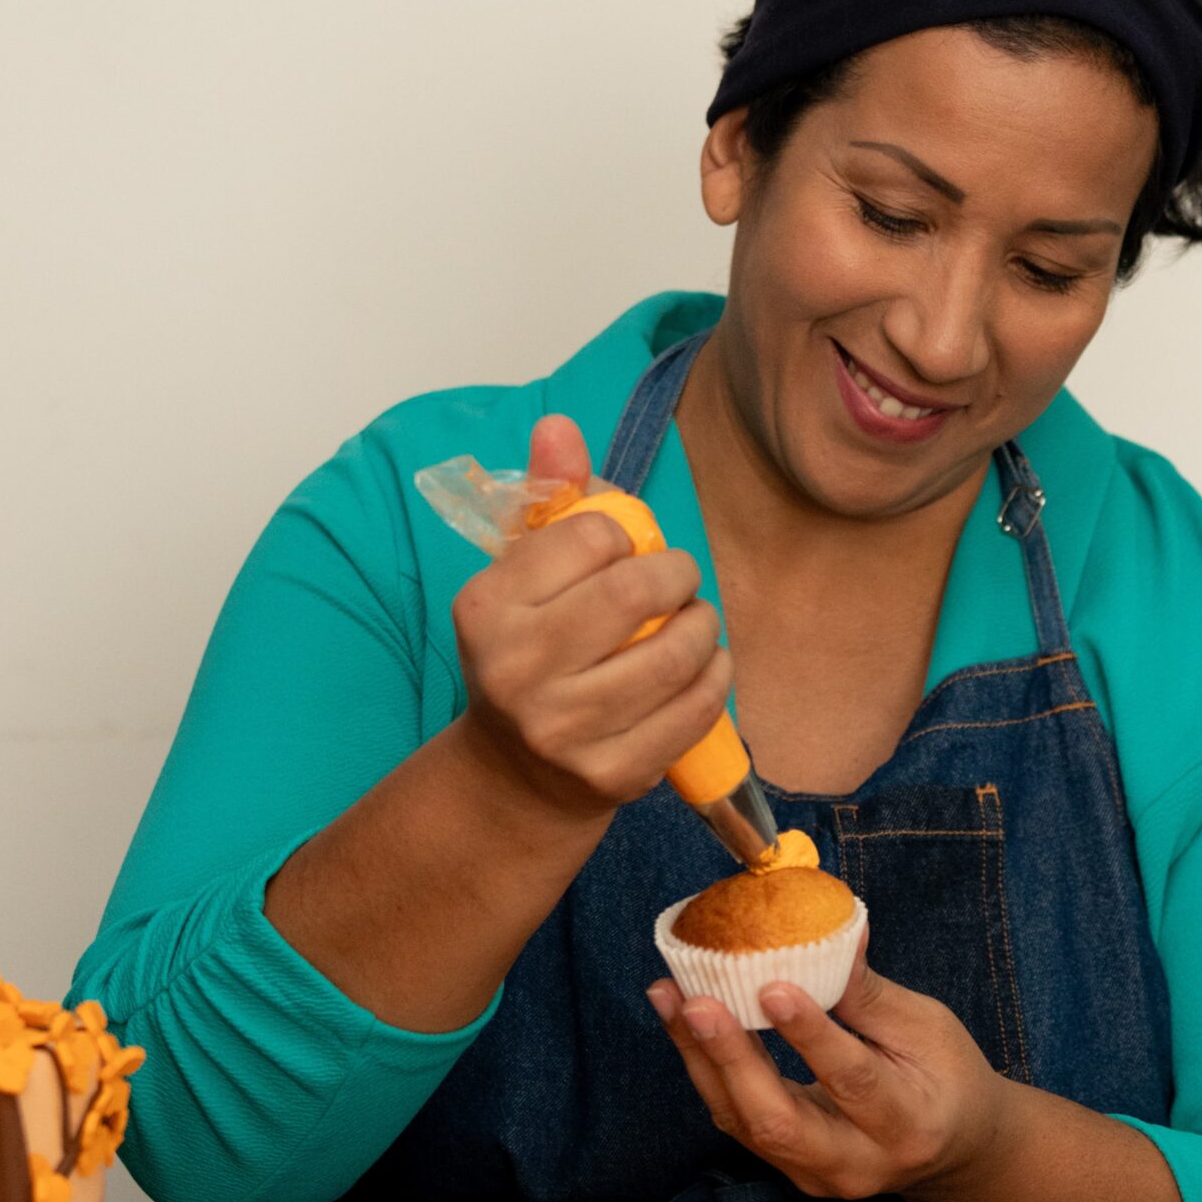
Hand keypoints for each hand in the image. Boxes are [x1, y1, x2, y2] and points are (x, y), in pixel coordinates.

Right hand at [452, 413, 731, 822]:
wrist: (514, 775)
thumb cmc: (529, 655)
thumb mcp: (521, 578)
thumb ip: (546, 499)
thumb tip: (562, 426)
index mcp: (486, 610)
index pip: (587, 537)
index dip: (624, 536)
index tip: (625, 551)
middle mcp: (515, 672)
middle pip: (632, 593)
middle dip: (677, 575)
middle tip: (680, 581)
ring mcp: (563, 731)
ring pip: (673, 655)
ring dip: (704, 628)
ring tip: (697, 624)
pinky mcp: (609, 775)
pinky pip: (692, 712)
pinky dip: (716, 680)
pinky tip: (708, 669)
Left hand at [645, 945, 1008, 1201]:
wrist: (953, 1149)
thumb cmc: (946, 1077)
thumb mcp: (927, 1029)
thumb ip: (870, 993)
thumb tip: (835, 930)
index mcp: (907, 1124)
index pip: (852, 1081)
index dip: (810, 1035)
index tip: (772, 987)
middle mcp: (855, 1163)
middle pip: (779, 1121)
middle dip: (731, 1059)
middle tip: (695, 1002)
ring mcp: (815, 1174)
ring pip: (743, 1123)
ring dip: (700, 1057)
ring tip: (669, 996)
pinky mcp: (786, 1168)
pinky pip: (735, 1118)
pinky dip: (705, 1066)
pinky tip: (680, 1019)